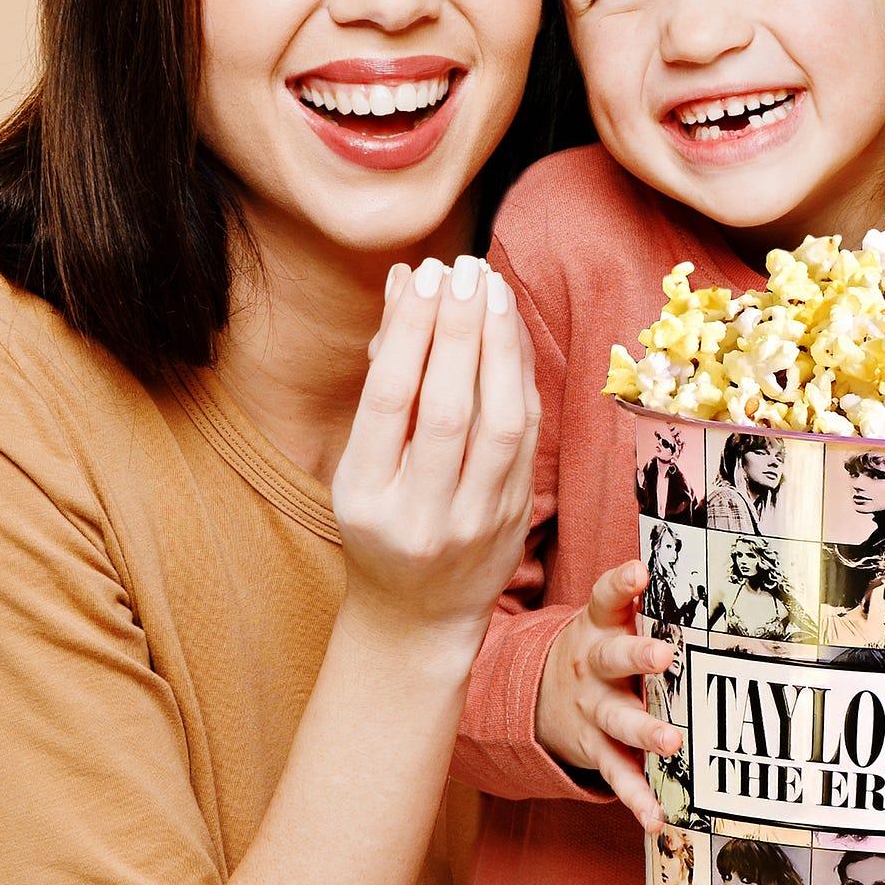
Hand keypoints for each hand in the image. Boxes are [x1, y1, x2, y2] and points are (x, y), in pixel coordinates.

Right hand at [333, 256, 538, 652]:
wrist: (417, 614)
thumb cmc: (379, 522)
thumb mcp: (359, 460)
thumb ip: (382, 373)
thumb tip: (403, 283)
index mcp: (365, 497)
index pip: (390, 401)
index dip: (410, 332)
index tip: (422, 277)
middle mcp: (421, 514)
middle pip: (448, 409)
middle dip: (459, 330)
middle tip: (463, 269)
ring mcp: (473, 521)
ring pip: (497, 423)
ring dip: (499, 347)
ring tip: (491, 289)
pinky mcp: (514, 517)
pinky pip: (526, 438)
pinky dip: (520, 379)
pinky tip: (511, 335)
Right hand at [536, 560, 685, 831]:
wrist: (538, 699)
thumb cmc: (597, 651)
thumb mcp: (603, 621)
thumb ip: (631, 598)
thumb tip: (684, 553)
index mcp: (598, 629)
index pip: (605, 599)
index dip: (620, 585)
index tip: (638, 571)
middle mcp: (593, 669)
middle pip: (612, 659)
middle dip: (637, 657)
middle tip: (663, 656)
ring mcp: (593, 711)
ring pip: (618, 720)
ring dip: (645, 730)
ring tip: (671, 741)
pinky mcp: (597, 750)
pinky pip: (618, 775)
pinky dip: (637, 798)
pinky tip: (657, 819)